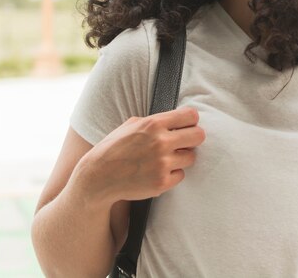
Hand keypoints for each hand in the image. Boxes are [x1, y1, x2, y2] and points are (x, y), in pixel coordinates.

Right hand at [78, 106, 205, 204]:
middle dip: (193, 138)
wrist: (98, 177)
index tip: (187, 125)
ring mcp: (162, 164)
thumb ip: (155, 120)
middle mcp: (160, 142)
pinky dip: (172, 174)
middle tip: (184, 142)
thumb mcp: (131, 124)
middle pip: (199, 136)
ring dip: (181, 158)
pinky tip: (157, 172)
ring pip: (191, 157)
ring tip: (166, 158)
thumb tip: (178, 118)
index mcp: (153, 124)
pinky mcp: (162, 183)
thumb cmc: (114, 147)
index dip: (191, 120)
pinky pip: (180, 175)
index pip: (190, 116)